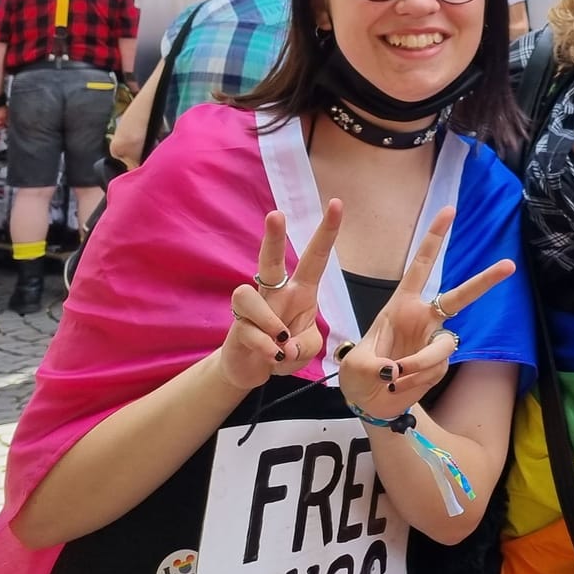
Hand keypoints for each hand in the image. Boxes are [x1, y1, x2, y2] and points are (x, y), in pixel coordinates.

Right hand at [220, 200, 343, 391]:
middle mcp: (275, 293)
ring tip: (281, 339)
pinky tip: (272, 356)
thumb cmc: (285, 349)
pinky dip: (263, 345)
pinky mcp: (236, 328)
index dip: (327, 231)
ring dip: (268, 320)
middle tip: (275, 214)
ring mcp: (253, 309)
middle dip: (273, 237)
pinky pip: (246, 329)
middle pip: (270, 260)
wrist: (254, 369)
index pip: (316, 256)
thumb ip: (304, 345)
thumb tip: (284, 345)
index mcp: (301, 291)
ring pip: (247, 295)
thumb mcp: (308, 349)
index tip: (337, 203)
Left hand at [337, 205, 515, 422]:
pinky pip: (437, 369)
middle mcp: (423, 319)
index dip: (434, 238)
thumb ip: (375, 364)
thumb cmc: (358, 375)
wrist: (370, 403)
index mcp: (401, 305)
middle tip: (509, 265)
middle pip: (459, 296)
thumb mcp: (354, 364)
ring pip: (444, 345)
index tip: (450, 211)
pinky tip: (401, 384)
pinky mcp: (440, 365)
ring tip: (398, 376)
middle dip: (484, 281)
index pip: (421, 266)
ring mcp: (433, 342)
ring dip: (422, 362)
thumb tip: (399, 369)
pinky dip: (417, 379)